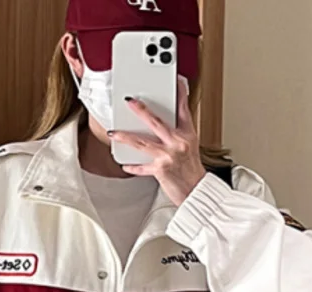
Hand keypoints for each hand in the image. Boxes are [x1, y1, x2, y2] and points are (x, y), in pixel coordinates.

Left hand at [108, 77, 206, 206]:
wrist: (196, 191)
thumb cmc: (191, 169)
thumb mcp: (190, 146)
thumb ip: (178, 132)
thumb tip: (167, 122)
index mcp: (187, 135)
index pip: (183, 110)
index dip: (179, 93)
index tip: (175, 80)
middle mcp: (178, 143)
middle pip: (157, 123)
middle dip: (142, 111)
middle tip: (130, 102)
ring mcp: (168, 157)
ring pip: (143, 143)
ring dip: (126, 137)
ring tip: (114, 132)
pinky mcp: (161, 171)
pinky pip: (142, 167)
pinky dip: (133, 166)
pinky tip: (124, 163)